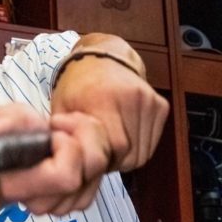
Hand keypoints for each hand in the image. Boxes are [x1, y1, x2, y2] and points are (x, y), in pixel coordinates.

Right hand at [0, 104, 111, 215]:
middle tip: (63, 126)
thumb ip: (2, 124)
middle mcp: (40, 202)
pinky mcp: (76, 202)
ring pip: (98, 173)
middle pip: (88, 171)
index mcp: (19, 183)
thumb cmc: (8, 137)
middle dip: (84, 139)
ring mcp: (60, 206)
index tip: (52, 132)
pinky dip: (97, 155)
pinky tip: (77, 145)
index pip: (64, 176)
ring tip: (69, 132)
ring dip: (93, 144)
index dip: (66, 148)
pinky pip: (101, 178)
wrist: (14, 156)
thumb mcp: (4, 119)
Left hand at [51, 55, 168, 171]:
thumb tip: (73, 162)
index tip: (90, 158)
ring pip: (143, 153)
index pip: (116, 147)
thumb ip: (66, 137)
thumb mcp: (61, 109)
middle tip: (98, 154)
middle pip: (132, 153)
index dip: (103, 160)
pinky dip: (137, 148)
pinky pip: (151, 143)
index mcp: (105, 99)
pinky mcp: (161, 106)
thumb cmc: (76, 85)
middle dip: (113, 161)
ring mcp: (150, 102)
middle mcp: (133, 98)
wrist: (101, 58)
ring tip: (107, 144)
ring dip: (126, 157)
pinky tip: (121, 136)